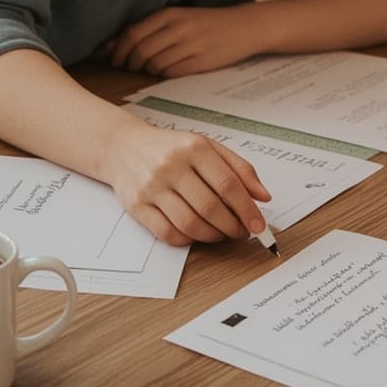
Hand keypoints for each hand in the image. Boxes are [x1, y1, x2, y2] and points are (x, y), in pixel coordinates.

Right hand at [101, 121, 273, 245]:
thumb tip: (263, 196)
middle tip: (241, 232)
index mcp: (194, 148)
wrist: (124, 148)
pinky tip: (197, 234)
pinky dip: (188, 239)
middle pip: (210, 207)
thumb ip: (239, 168)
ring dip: (213, 236)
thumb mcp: (207, 147)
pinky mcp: (138, 206)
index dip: (247, 209)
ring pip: (190, 224)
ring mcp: (152, 187)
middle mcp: (171, 166)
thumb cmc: (170, 148)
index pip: (228, 184)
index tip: (258, 225)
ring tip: (221, 234)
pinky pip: (168, 233)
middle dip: (232, 226)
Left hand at [107, 5, 268, 76]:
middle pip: (140, 51)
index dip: (118, 50)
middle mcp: (179, 28)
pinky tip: (168, 69)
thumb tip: (110, 46)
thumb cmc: (205, 23)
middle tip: (130, 66)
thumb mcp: (178, 18)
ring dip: (147, 70)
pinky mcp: (200, 63)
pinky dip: (163, 74)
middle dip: (130, 63)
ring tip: (151, 67)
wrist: (243, 27)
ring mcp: (190, 46)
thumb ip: (147, 29)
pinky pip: (170, 73)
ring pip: (154, 65)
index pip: (132, 34)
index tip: (114, 59)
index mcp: (170, 14)